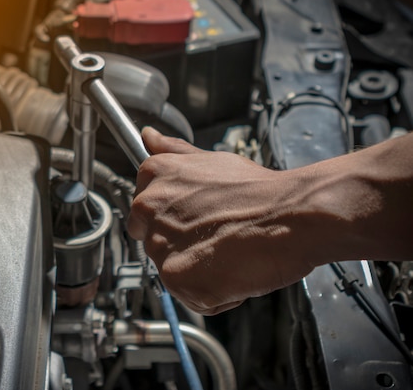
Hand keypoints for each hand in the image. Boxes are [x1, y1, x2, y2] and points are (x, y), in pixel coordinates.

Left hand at [127, 127, 315, 314]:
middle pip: (155, 243)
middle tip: (219, 236)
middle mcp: (148, 208)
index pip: (143, 213)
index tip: (197, 221)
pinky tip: (235, 272)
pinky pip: (191, 296)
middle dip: (183, 246)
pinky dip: (214, 294)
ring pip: (173, 271)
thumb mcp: (210, 161)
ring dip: (200, 271)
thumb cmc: (257, 190)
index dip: (173, 222)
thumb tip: (148, 136)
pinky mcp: (176, 279)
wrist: (291, 215)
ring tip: (230, 252)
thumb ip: (173, 152)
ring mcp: (160, 245)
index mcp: (153, 177)